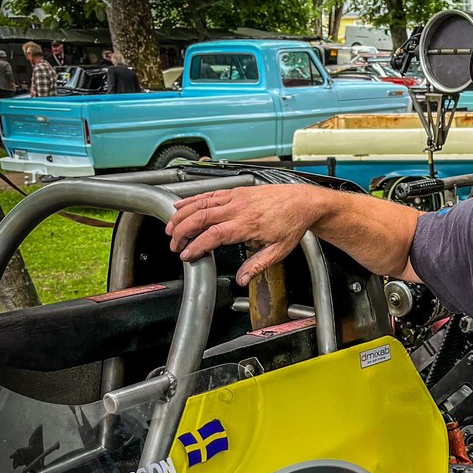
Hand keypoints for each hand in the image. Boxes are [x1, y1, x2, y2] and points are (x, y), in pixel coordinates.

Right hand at [166, 183, 322, 285]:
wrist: (302, 201)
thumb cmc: (292, 224)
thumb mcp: (279, 251)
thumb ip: (257, 265)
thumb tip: (242, 280)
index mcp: (249, 225)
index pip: (214, 235)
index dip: (197, 246)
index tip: (186, 255)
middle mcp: (239, 208)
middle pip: (202, 218)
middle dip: (182, 231)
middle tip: (173, 245)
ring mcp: (236, 197)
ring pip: (201, 203)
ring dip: (182, 215)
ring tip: (170, 228)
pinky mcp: (236, 191)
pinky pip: (210, 194)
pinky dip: (192, 199)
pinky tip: (180, 205)